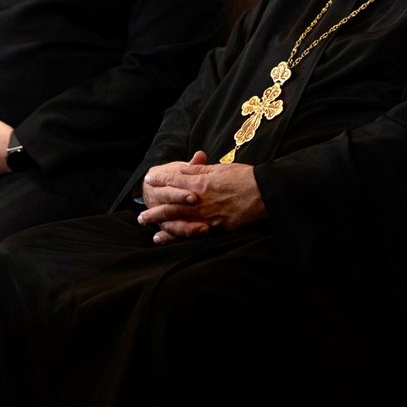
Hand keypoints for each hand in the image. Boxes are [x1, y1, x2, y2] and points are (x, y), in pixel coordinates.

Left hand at [136, 151, 266, 243]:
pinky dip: (179, 236)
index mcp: (201, 182)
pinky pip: (193, 232)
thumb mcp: (220, 168)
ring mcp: (207, 214)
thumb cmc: (245, 177)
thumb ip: (201, 170)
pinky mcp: (217, 226)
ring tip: (150, 229)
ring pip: (179, 220)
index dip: (161, 180)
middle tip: (141, 215)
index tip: (149, 180)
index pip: (175, 180)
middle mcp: (200, 199)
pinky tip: (170, 239)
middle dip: (155, 209)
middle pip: (172, 204)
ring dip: (162, 224)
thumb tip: (184, 169)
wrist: (264, 192)